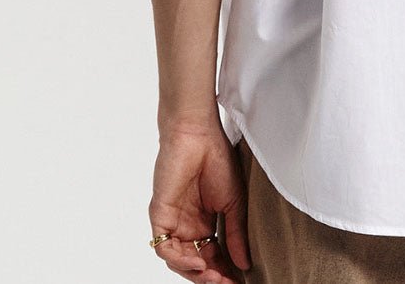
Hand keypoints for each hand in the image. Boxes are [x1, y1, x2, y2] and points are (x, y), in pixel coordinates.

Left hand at [148, 121, 251, 281]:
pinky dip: (180, 259)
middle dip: (211, 278)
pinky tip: (199, 261)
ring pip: (179, 261)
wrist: (198, 134)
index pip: (214, 257)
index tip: (240, 281)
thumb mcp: (234, 202)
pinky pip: (164, 248)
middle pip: (196, 264)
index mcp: (205, 223)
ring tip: (215, 277)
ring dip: (196, 273)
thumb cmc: (218, 159)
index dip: (225, 272)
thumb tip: (244, 264)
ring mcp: (173, 222)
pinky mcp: (160, 216)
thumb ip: (235, 233)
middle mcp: (187, 226)